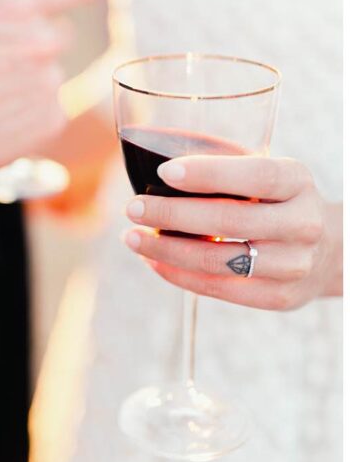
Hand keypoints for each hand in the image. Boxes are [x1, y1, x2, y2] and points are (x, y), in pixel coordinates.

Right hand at [0, 0, 102, 172]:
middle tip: (0, 57)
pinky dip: (28, 111)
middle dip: (36, 40)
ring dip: (30, 79)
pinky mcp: (52, 119)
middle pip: (60, 33)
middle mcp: (42, 42)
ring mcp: (50, 84)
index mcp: (18, 8)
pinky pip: (48, 108)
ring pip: (52, 73)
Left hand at [123, 156, 342, 309]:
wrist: (328, 250)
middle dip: (172, 214)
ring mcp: (294, 265)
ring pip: (218, 260)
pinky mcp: (280, 297)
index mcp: (297, 182)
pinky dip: (178, 274)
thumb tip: (152, 164)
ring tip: (132, 237)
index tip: (164, 172)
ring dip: (166, 249)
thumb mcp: (265, 175)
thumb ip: (224, 168)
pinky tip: (153, 260)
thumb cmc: (275, 201)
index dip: (208, 174)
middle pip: (230, 220)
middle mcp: (303, 224)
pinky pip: (219, 288)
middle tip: (132, 207)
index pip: (255, 176)